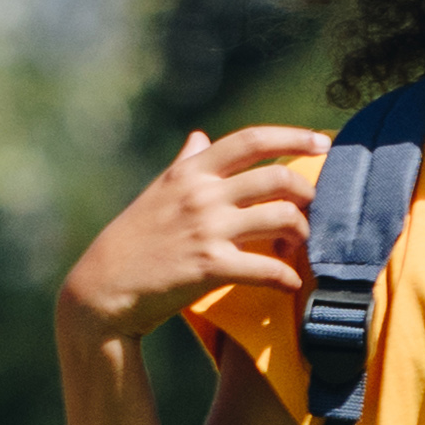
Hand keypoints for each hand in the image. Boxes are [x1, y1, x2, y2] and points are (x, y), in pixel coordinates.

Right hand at [60, 125, 326, 340]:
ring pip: (282, 218)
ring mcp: (207, 230)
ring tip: (298, 246)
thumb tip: (200, 137)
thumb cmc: (131, 241)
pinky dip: (287, 277)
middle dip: (308, 193)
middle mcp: (201, 195)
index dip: (293, 136)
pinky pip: (268, 268)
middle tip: (312, 209)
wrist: (102, 288)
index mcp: (190, 173)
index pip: (251, 141)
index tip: (322, 142)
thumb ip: (184, 164)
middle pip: (278, 179)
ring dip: (302, 234)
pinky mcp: (210, 267)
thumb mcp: (156, 193)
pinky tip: (290, 283)